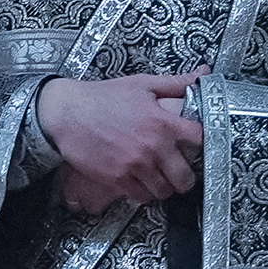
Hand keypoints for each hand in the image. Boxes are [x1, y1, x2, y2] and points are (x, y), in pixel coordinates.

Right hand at [40, 71, 203, 213]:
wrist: (65, 113)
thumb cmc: (101, 98)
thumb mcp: (142, 84)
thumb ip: (175, 83)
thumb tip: (202, 72)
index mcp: (164, 123)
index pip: (200, 141)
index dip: (202, 144)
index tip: (197, 146)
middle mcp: (153, 148)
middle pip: (185, 177)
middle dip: (185, 177)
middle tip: (180, 173)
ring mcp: (135, 166)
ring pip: (163, 191)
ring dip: (164, 187)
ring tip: (159, 179)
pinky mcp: (116, 178)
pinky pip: (140, 196)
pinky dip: (142, 192)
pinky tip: (139, 182)